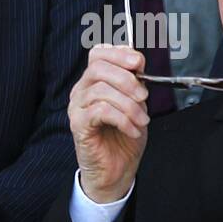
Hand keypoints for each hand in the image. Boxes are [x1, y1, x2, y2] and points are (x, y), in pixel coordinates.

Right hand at [69, 45, 149, 202]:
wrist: (117, 168)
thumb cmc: (125, 136)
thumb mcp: (136, 105)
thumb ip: (135, 85)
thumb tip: (139, 67)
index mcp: (95, 81)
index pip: (98, 54)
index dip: (119, 53)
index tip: (139, 63)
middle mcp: (82, 90)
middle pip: (98, 68)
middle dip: (127, 79)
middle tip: (144, 96)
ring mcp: (78, 107)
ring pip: (102, 91)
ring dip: (129, 105)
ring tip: (142, 120)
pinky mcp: (79, 124)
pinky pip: (101, 111)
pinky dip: (123, 119)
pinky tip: (132, 130)